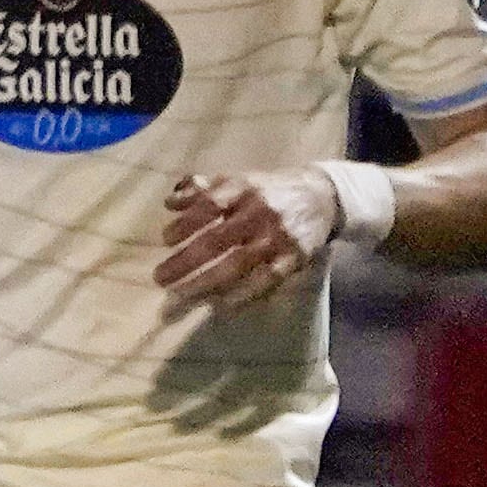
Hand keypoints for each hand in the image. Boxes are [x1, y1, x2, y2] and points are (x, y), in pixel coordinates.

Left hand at [158, 167, 339, 312]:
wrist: (324, 196)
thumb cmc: (269, 190)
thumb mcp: (238, 180)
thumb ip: (203, 189)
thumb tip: (170, 201)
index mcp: (243, 188)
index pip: (209, 205)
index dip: (186, 223)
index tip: (165, 239)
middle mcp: (260, 212)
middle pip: (218, 239)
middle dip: (187, 261)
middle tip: (161, 278)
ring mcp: (278, 237)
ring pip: (239, 264)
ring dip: (208, 283)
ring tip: (181, 297)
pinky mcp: (295, 258)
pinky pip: (267, 280)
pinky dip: (244, 295)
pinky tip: (221, 306)